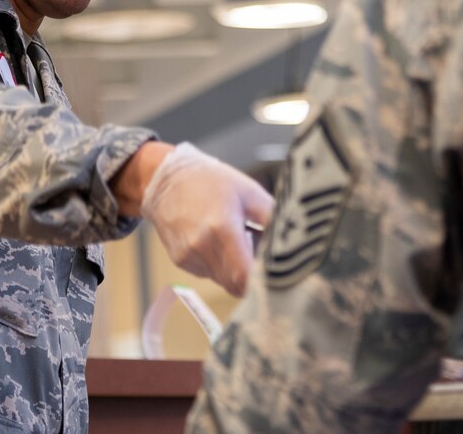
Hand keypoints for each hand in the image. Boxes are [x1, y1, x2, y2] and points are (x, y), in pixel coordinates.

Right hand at [141, 143, 273, 296]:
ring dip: (234, 269)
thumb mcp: (249, 192)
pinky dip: (219, 263)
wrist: (165, 178)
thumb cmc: (210, 181)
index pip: (244, 277)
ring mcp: (188, 256)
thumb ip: (273, 218)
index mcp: (222, 228)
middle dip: (251, 274)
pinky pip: (209, 273)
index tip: (273, 274)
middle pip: (236, 283)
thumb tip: (296, 242)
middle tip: (256, 250)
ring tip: (235, 239)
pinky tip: (217, 240)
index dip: (261, 282)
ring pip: (223, 280)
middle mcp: (201, 246)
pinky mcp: (181, 260)